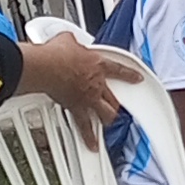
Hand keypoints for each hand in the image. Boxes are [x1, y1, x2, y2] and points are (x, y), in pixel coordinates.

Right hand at [16, 30, 144, 142]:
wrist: (47, 67)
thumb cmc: (56, 54)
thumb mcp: (67, 40)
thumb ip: (72, 43)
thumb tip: (67, 40)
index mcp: (98, 65)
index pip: (119, 70)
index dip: (130, 75)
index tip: (137, 78)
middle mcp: (96, 84)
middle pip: (113, 97)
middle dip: (118, 103)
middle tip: (120, 107)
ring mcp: (88, 98)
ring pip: (105, 113)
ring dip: (109, 119)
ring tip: (110, 124)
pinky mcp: (76, 108)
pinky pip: (84, 126)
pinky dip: (89, 136)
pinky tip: (93, 144)